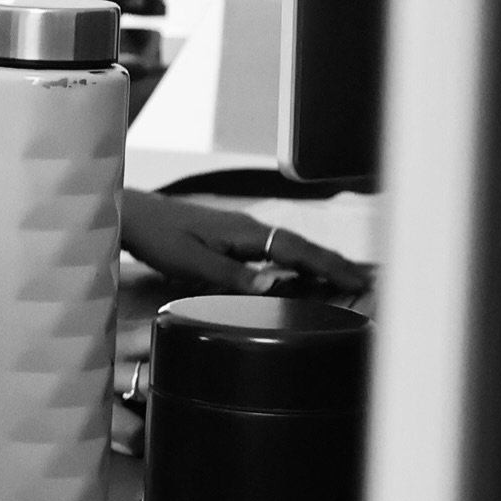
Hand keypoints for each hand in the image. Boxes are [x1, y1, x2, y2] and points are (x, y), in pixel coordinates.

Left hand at [120, 193, 370, 298]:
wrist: (132, 215)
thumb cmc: (157, 237)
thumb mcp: (189, 261)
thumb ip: (229, 274)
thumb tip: (271, 285)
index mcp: (245, 232)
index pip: (297, 250)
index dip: (329, 266)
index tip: (358, 281)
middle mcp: (249, 229)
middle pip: (302, 247)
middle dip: (336, 263)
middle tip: (368, 283)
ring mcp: (241, 232)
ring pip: (290, 247)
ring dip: (319, 262)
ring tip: (348, 278)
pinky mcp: (232, 238)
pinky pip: (275, 250)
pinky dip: (297, 260)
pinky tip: (303, 272)